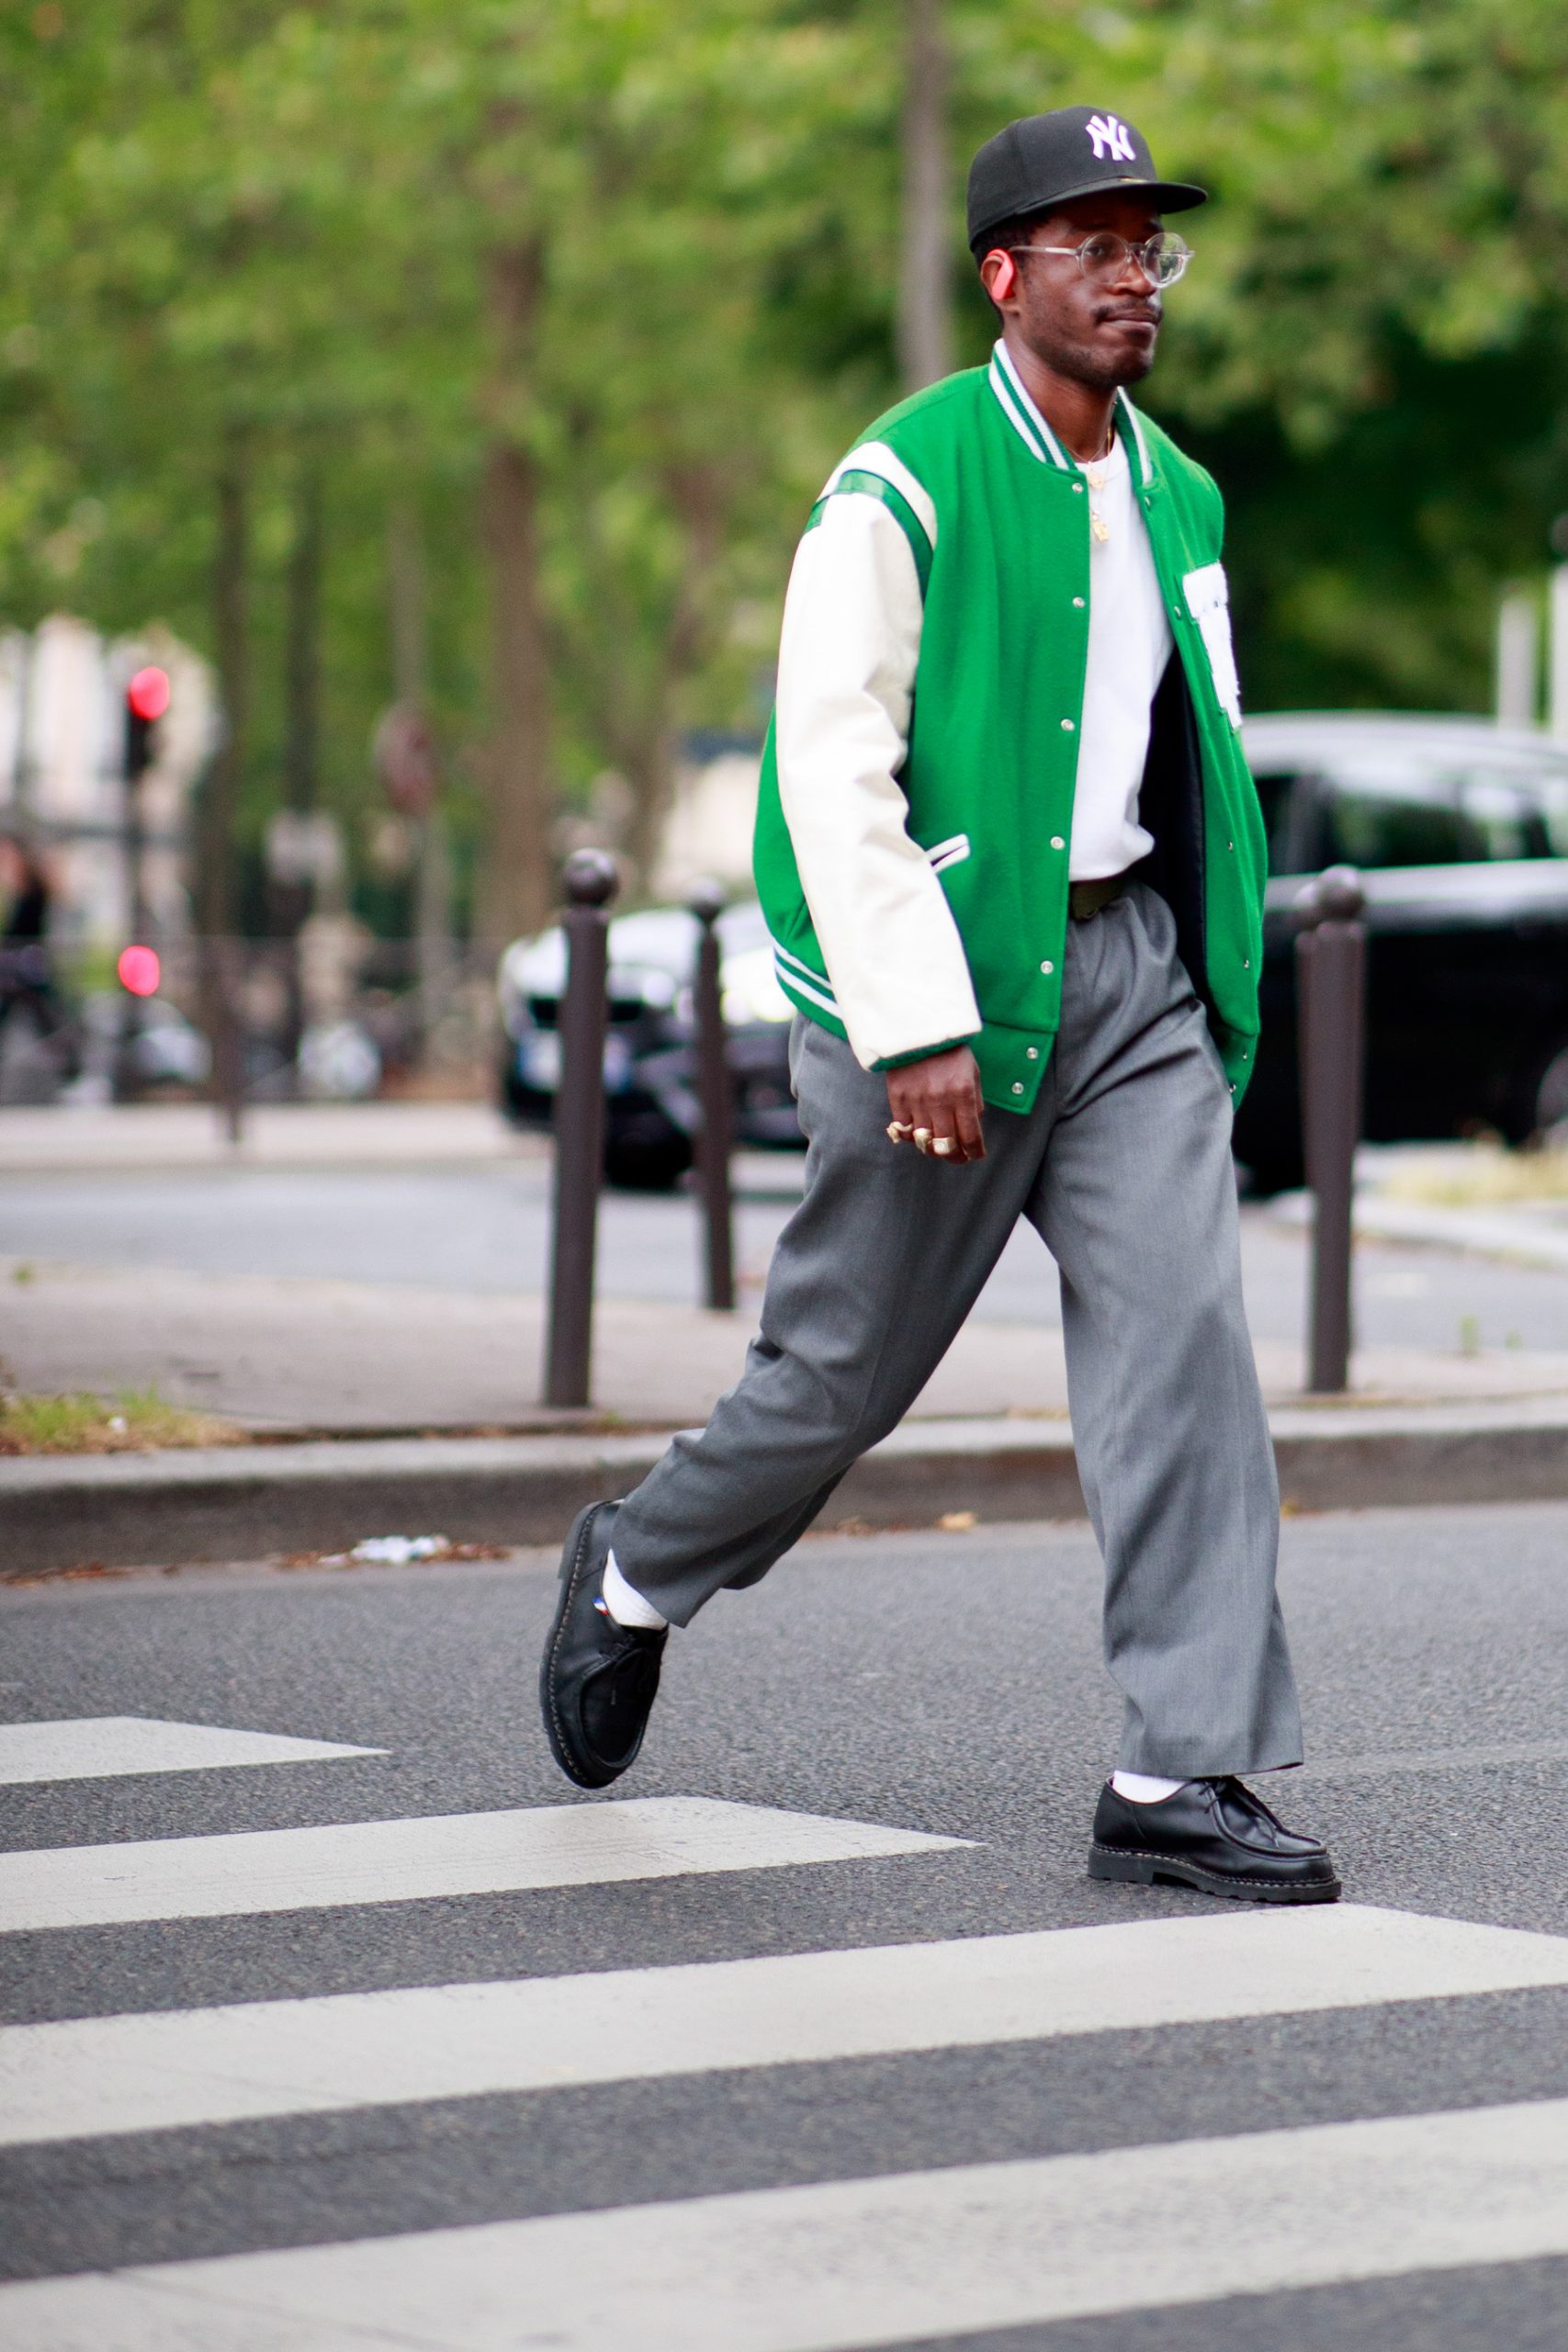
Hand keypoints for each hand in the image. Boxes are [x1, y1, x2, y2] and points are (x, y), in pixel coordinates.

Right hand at [885, 1045, 985, 1163]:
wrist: (918, 1027)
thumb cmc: (949, 1051)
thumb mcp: (972, 1072)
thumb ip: (974, 1102)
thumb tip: (973, 1128)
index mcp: (963, 1093)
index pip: (970, 1136)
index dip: (974, 1152)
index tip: (975, 1155)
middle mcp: (940, 1100)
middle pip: (947, 1145)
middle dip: (955, 1156)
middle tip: (958, 1157)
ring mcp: (917, 1100)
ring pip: (924, 1142)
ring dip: (933, 1149)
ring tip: (938, 1147)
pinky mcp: (898, 1098)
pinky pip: (903, 1131)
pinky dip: (910, 1137)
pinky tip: (917, 1133)